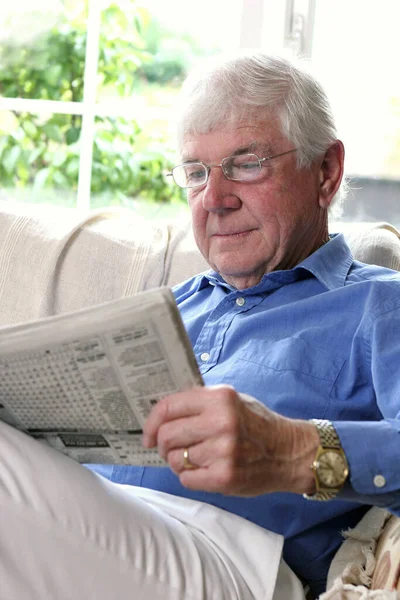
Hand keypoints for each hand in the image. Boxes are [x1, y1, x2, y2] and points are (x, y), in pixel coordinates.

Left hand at [143, 385, 318, 496]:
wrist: (289, 452)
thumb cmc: (257, 424)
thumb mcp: (233, 399)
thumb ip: (201, 401)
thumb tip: (162, 411)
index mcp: (220, 398)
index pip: (168, 407)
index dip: (151, 422)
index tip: (148, 434)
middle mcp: (221, 422)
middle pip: (167, 435)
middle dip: (162, 444)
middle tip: (169, 448)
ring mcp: (223, 451)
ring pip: (175, 459)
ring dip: (179, 461)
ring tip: (196, 458)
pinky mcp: (225, 477)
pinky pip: (186, 479)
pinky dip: (190, 476)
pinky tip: (205, 470)